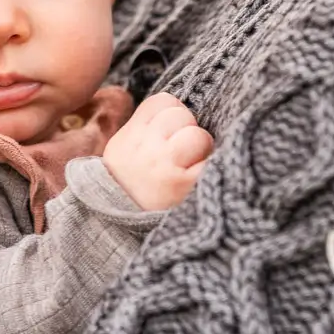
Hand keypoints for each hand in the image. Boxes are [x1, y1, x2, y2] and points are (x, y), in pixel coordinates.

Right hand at [102, 91, 213, 210]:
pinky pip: (212, 162)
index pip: (163, 102)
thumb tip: (178, 109)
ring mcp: (166, 167)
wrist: (121, 231)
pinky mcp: (186, 186)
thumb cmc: (131, 188)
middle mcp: (146, 149)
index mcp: (131, 137)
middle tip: (184, 154)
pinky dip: (211, 168)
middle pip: (183, 115)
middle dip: (189, 131)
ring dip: (203, 150)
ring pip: (199, 136)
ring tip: (192, 167)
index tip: (172, 131)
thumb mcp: (124, 152)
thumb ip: (146, 128)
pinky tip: (200, 179)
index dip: (173, 113)